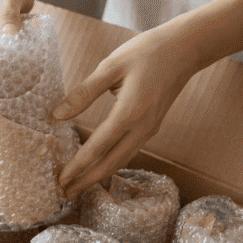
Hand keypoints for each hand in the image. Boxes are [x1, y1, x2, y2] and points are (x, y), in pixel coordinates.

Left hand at [56, 27, 200, 199]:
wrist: (186, 48)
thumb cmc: (147, 52)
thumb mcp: (111, 66)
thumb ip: (84, 92)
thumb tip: (57, 115)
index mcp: (130, 112)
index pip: (98, 147)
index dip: (78, 166)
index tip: (60, 180)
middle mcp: (142, 127)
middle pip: (111, 163)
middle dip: (87, 180)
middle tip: (64, 194)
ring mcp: (149, 129)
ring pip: (121, 161)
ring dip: (99, 176)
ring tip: (77, 187)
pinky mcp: (151, 127)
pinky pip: (129, 152)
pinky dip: (111, 164)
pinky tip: (97, 168)